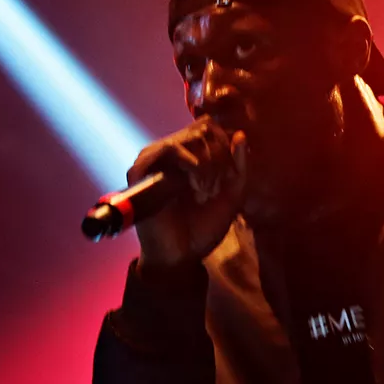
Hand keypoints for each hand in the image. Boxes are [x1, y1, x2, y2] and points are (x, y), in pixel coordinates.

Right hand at [127, 119, 246, 269]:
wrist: (181, 256)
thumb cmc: (203, 228)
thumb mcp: (232, 197)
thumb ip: (240, 167)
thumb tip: (240, 135)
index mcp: (191, 156)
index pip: (213, 127)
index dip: (229, 148)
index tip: (230, 179)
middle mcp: (171, 154)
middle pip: (206, 127)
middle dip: (220, 156)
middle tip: (216, 188)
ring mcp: (155, 159)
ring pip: (192, 135)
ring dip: (208, 164)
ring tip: (205, 190)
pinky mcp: (143, 168)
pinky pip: (172, 147)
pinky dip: (193, 165)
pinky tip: (195, 188)